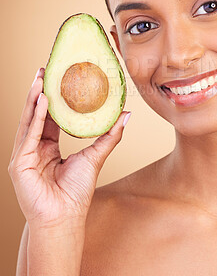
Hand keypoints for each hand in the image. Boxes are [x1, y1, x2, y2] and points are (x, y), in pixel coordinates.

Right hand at [8, 67, 130, 228]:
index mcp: (48, 146)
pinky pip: (28, 134)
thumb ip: (110, 134)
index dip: (54, 98)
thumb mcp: (96, 155)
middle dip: (40, 91)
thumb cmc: (78, 190)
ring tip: (41, 77)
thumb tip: (126, 113)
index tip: (59, 78)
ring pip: (29, 120)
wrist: (66, 217)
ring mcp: (24, 155)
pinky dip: (35, 116)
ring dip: (34, 98)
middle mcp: (34, 148)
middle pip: (37, 114)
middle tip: (46, 69)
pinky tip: (42, 99)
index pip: (50, 117)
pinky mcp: (19, 163)